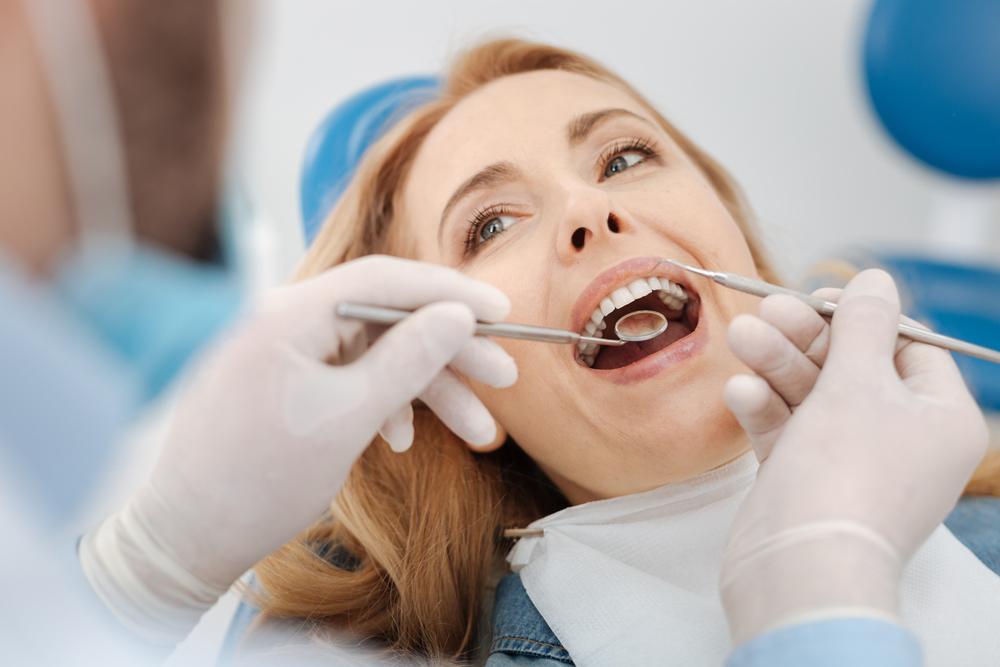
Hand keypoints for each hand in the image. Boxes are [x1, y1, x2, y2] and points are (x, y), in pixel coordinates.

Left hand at [80, 256, 515, 641]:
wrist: (186, 538)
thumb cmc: (260, 479)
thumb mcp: (348, 418)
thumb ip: (408, 359)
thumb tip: (457, 315)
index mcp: (290, 313)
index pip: (385, 280)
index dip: (451, 292)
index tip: (503, 311)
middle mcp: (285, 321)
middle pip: (387, 320)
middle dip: (449, 355)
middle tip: (505, 379)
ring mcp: (283, 353)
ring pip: (373, 356)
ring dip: (426, 392)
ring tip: (477, 433)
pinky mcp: (284, 385)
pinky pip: (347, 380)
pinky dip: (383, 405)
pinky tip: (402, 440)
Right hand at [720, 270, 987, 643]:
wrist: (800, 567)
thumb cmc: (846, 471)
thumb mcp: (858, 382)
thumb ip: (863, 324)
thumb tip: (878, 279)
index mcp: (939, 417)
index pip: (908, 348)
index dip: (863, 317)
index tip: (819, 295)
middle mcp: (900, 439)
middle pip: (852, 368)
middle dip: (806, 338)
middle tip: (767, 310)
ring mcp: (851, 462)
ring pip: (813, 396)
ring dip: (777, 365)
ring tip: (741, 336)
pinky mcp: (806, 480)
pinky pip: (789, 431)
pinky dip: (766, 409)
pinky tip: (741, 391)